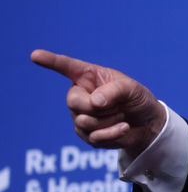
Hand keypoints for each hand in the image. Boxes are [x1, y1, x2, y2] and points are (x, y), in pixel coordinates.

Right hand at [31, 49, 165, 155]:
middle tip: (118, 106)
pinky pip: (93, 136)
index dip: (51, 61)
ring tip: (122, 115)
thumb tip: (94, 102)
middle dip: (97, 107)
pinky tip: (124, 127)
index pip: (66, 67)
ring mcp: (80, 116)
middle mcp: (80, 95)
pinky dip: (112, 132)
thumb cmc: (138, 100)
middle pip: (74, 102)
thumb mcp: (132, 89)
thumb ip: (114, 91)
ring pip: (84, 121)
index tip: (35, 55)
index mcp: (88, 76)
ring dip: (110, 120)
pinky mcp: (87, 135)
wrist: (148, 124)